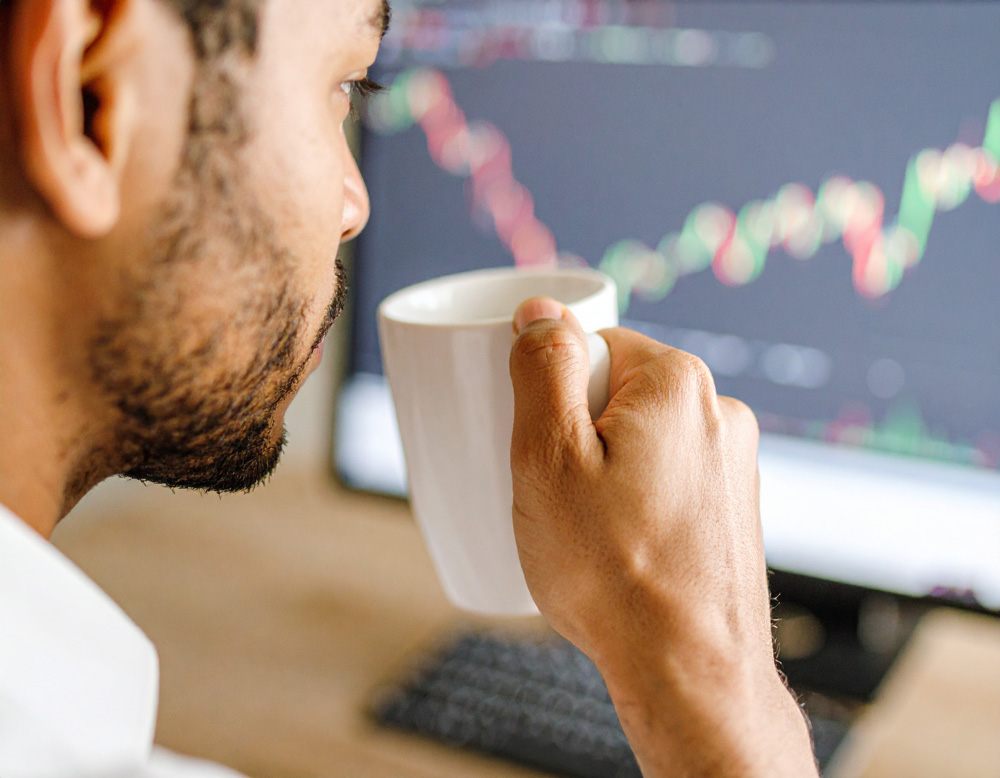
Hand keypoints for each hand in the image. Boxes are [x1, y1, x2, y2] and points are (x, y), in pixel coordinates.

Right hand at [508, 297, 816, 777]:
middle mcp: (718, 412)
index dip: (549, 398)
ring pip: (638, 441)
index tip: (539, 452)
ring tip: (591, 534)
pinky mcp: (733, 508)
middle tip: (557, 497)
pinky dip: (637, 503)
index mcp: (676, 382)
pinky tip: (623, 551)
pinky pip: (665, 481)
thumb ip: (544, 368)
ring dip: (604, 473)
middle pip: (614, 394)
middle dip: (575, 437)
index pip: (591, 348)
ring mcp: (734, 463)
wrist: (690, 670)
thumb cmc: (613, 569)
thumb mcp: (548, 457)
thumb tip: (542, 310)